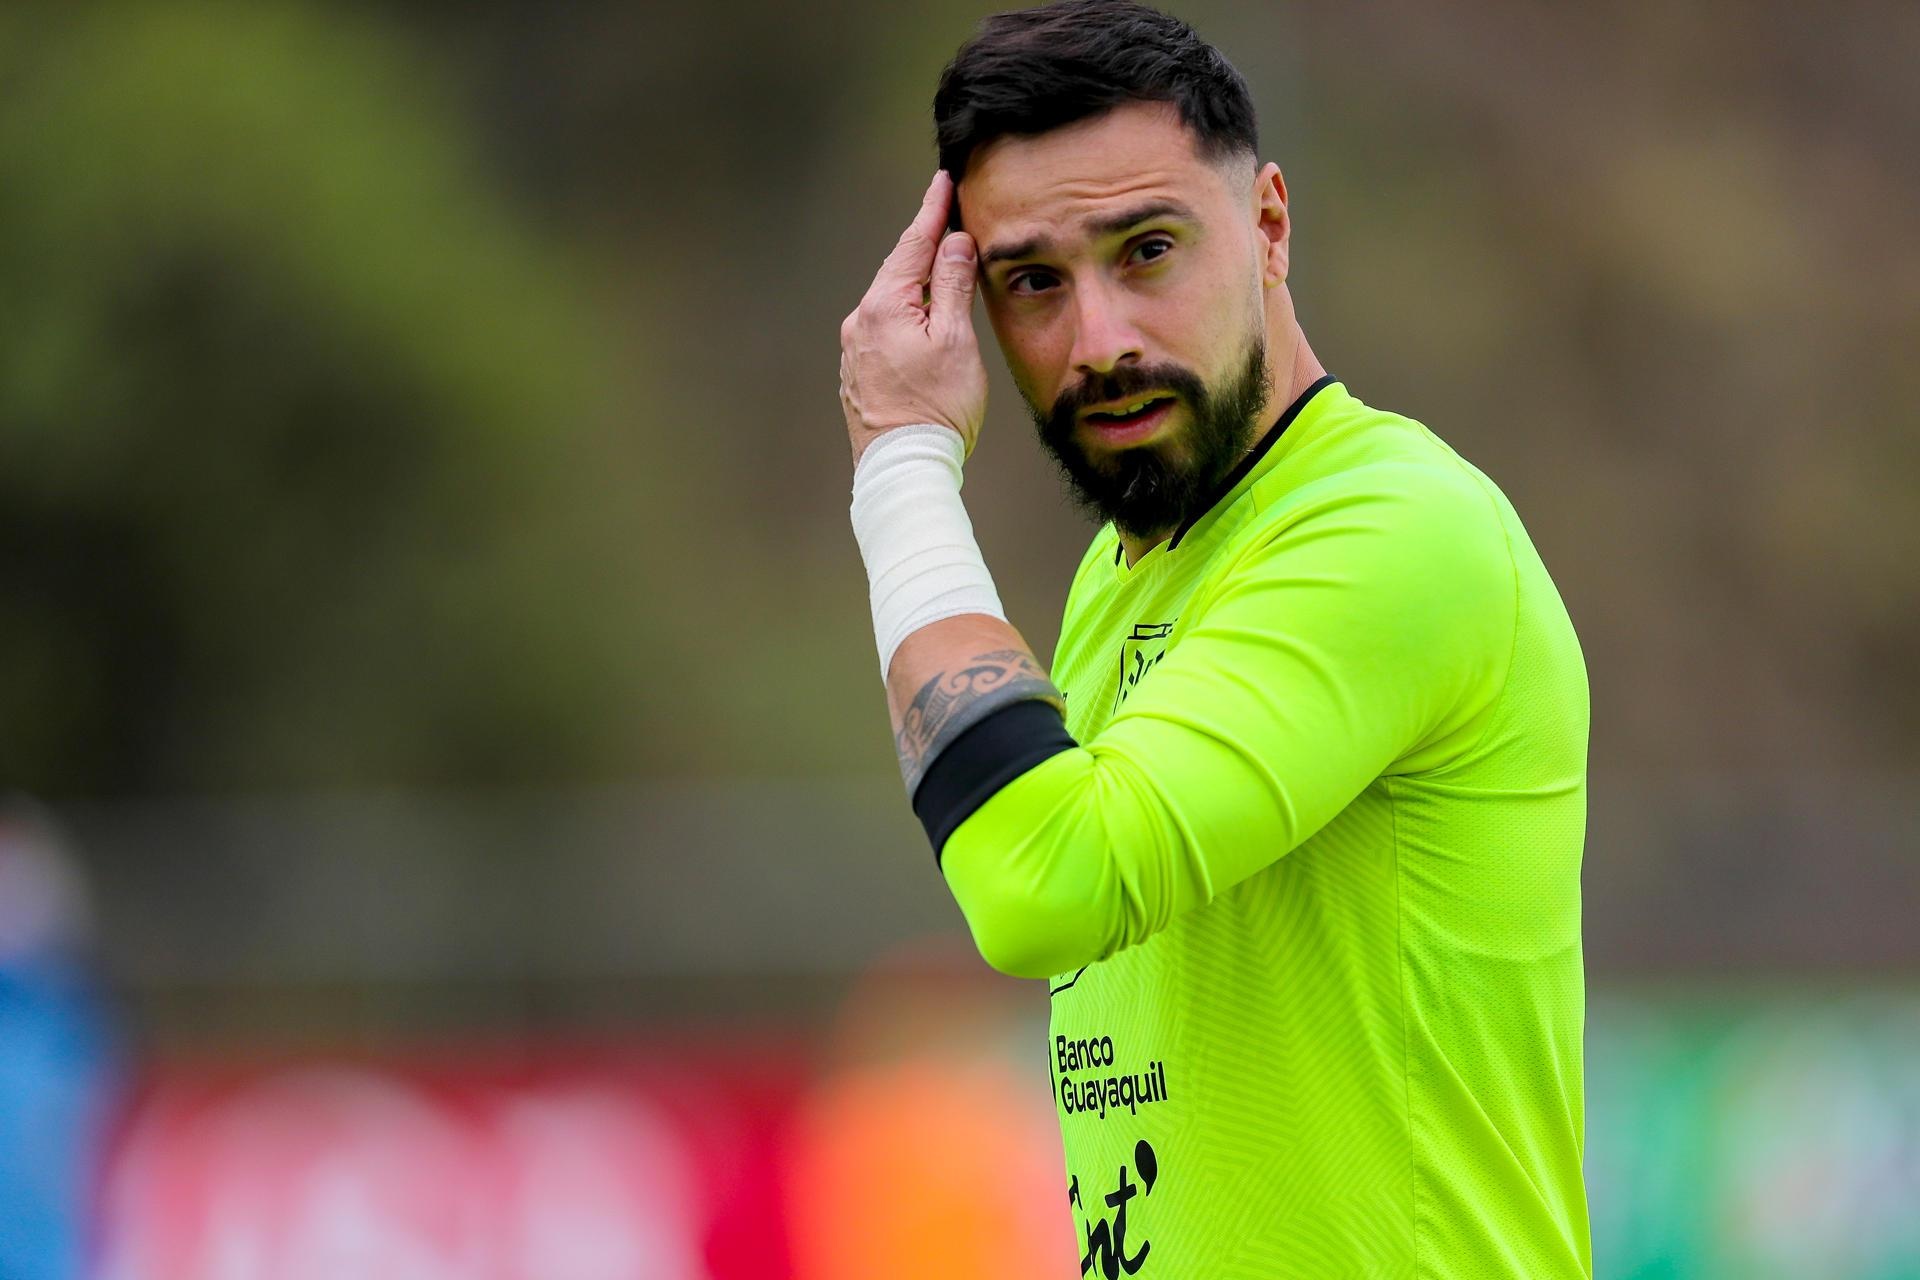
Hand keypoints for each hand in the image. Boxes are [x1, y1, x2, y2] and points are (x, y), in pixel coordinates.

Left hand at [839, 170, 987, 466]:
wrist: (903, 468)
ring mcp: (856, 350)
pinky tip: (924, 319)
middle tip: (946, 214)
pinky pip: (886, 329)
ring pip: (892, 301)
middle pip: (899, 271)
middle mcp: (861, 322)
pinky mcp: (859, 374)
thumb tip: (954, 243)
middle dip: (924, 244)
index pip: (912, 245)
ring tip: (943, 266)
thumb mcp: (955, 340)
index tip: (942, 182)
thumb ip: (953, 286)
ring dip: (918, 283)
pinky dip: (908, 315)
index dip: (932, 212)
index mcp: (884, 306)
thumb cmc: (935, 409)